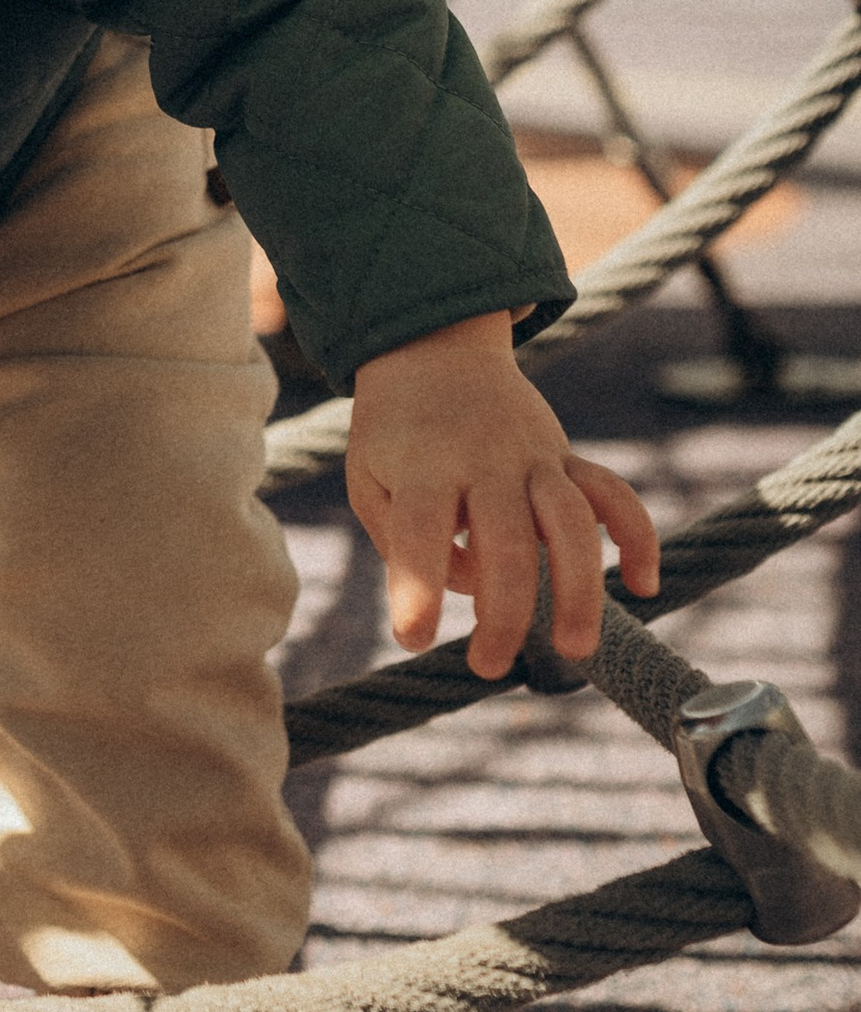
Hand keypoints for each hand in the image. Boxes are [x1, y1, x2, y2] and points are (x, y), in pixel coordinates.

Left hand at [347, 309, 658, 677]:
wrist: (433, 345)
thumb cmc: (393, 431)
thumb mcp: (368, 477)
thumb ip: (404, 540)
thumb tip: (474, 588)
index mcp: (423, 466)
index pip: (420, 531)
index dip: (418, 587)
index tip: (413, 638)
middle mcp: (483, 460)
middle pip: (506, 541)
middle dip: (504, 613)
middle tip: (487, 666)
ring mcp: (532, 456)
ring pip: (572, 523)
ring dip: (580, 589)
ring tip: (575, 649)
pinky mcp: (564, 456)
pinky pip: (613, 494)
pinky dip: (637, 536)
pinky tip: (643, 585)